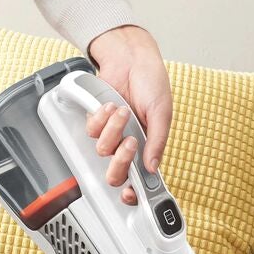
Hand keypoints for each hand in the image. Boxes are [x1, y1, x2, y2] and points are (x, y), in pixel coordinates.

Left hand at [84, 23, 171, 206]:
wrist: (131, 57)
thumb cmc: (152, 82)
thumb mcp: (162, 112)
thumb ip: (158, 141)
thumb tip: (152, 167)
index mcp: (149, 147)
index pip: (141, 179)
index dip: (135, 193)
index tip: (132, 195)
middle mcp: (129, 144)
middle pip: (116, 174)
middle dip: (121, 161)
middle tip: (129, 143)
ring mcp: (112, 134)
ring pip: (103, 151)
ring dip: (113, 129)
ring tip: (123, 111)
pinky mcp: (97, 120)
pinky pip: (92, 131)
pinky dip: (101, 117)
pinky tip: (111, 105)